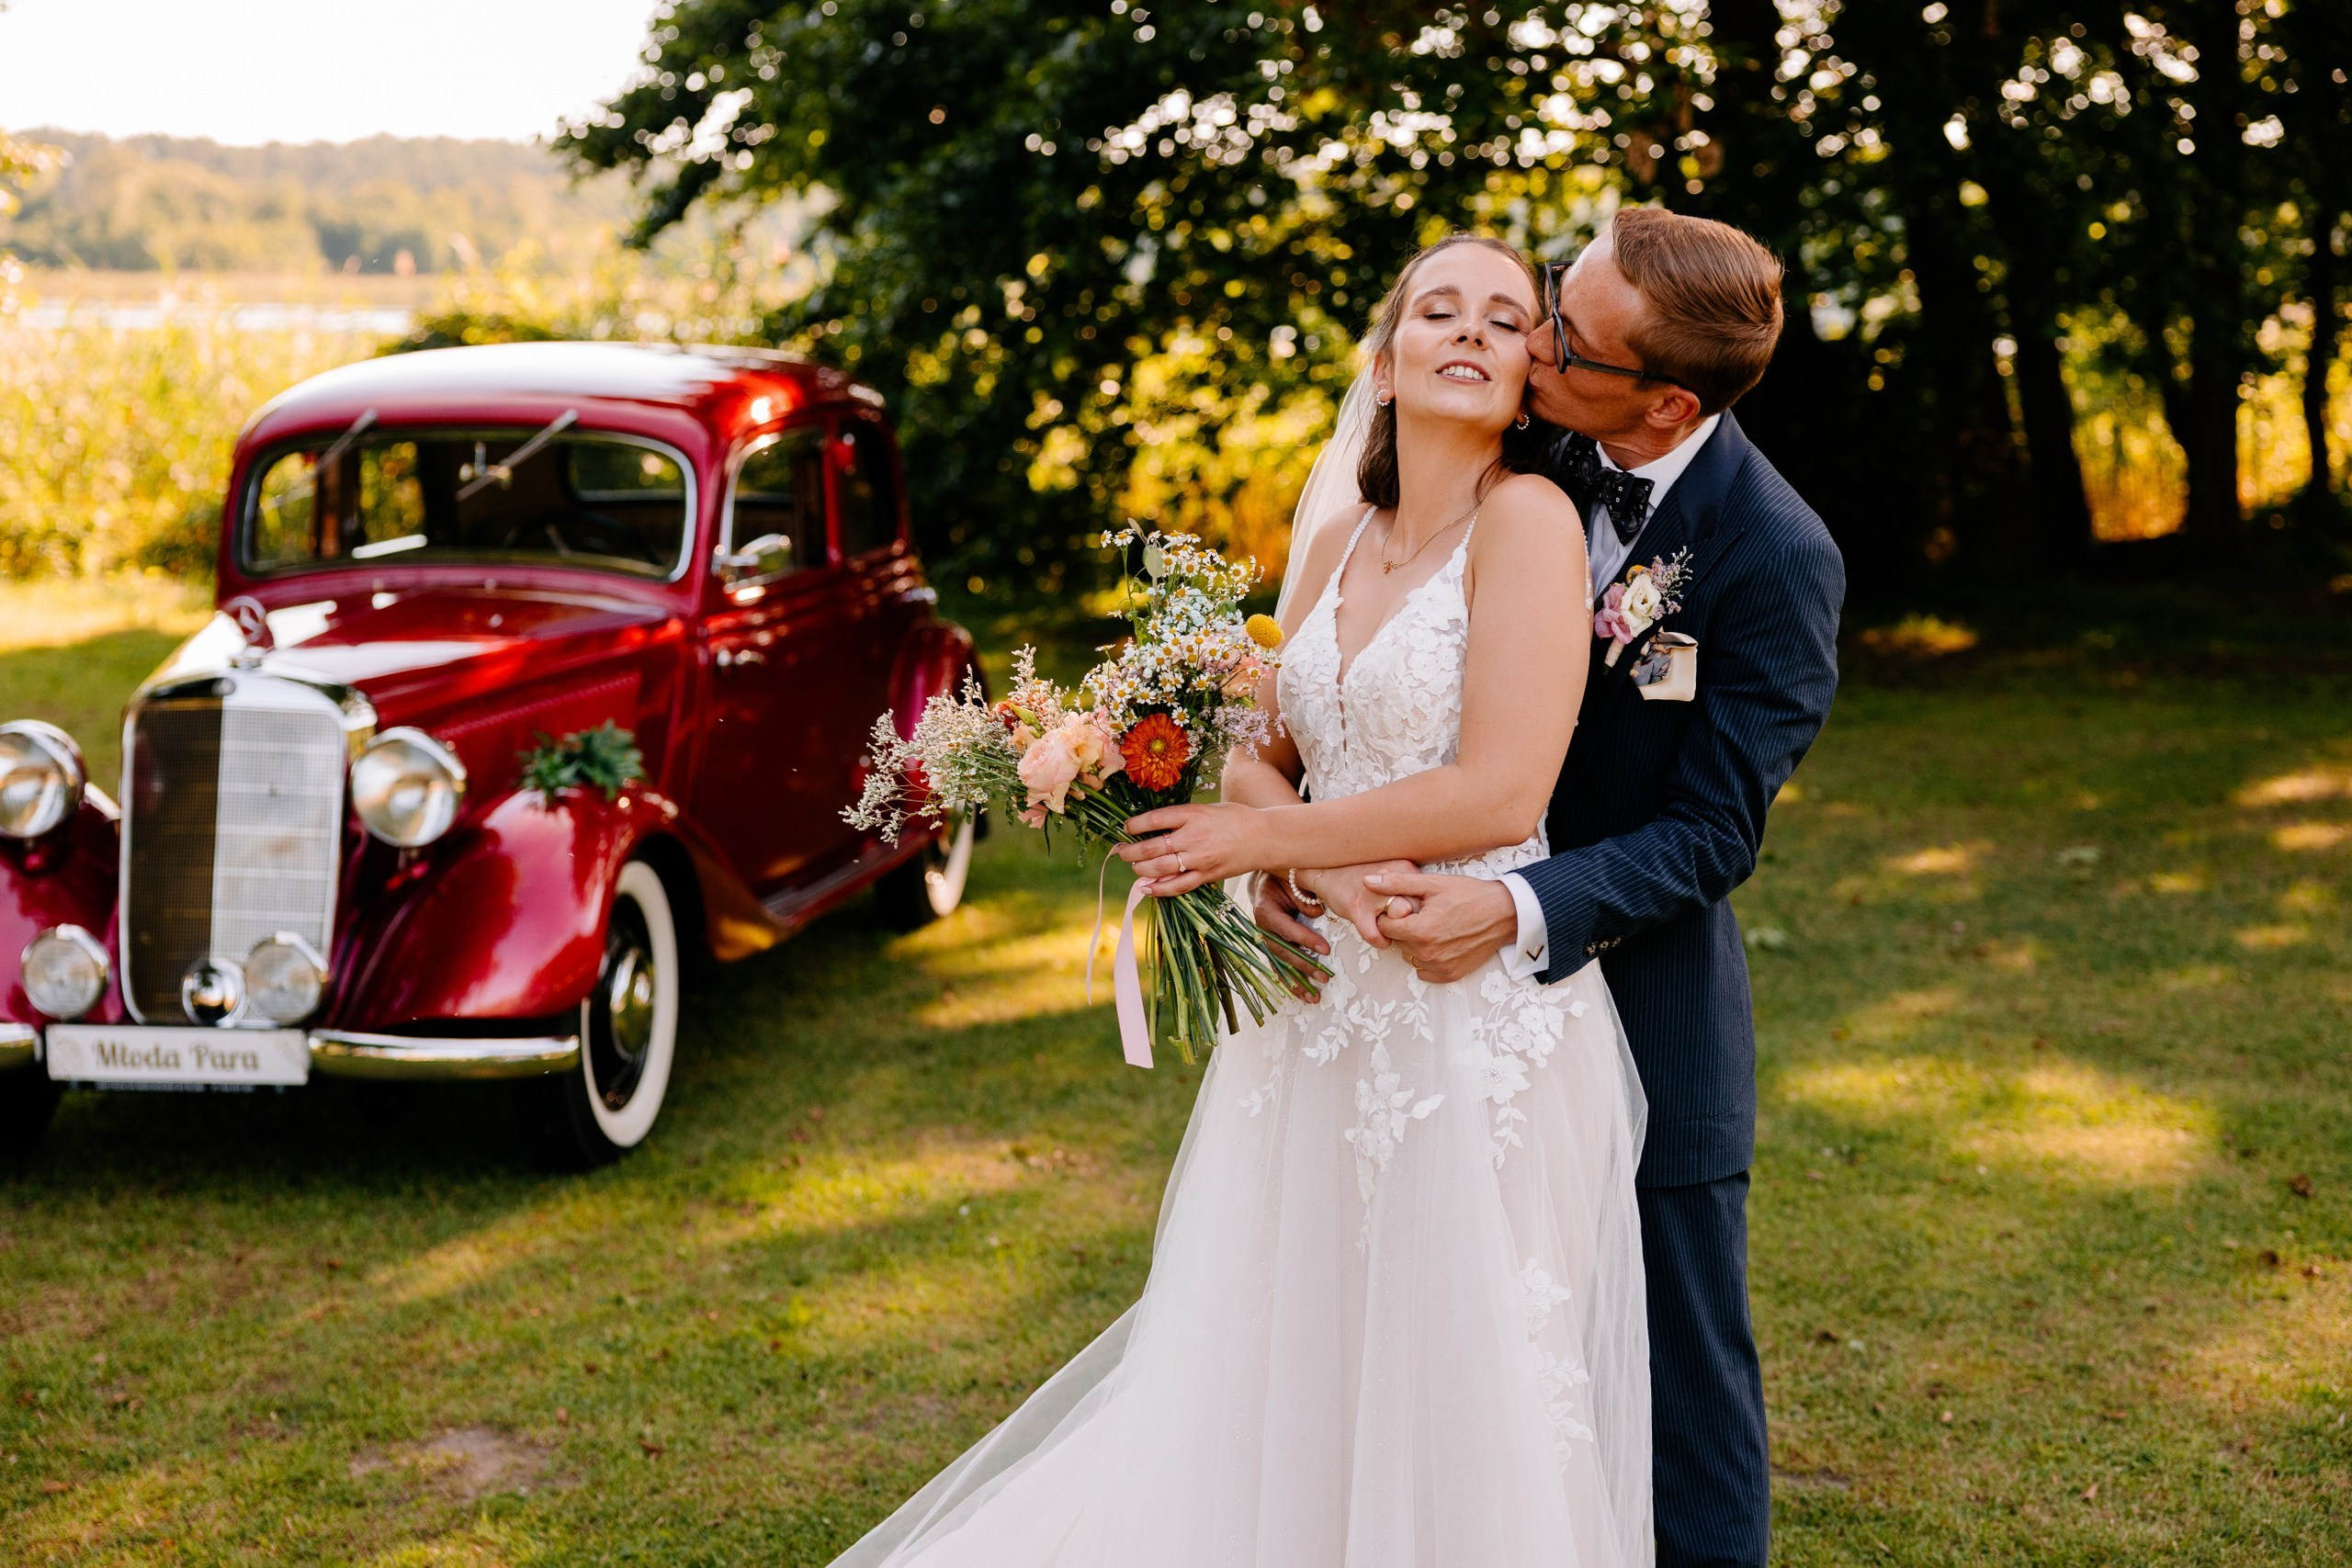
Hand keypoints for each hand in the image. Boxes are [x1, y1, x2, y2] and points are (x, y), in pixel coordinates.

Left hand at [1116, 802, 1267, 895]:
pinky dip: (1159, 889)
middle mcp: (1194, 837)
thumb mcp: (1207, 809)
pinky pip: (1178, 886)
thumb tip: (1155, 827)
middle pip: (1152, 847)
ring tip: (1133, 867)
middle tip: (1121, 851)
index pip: (1156, 819)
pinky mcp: (1207, 876)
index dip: (1136, 825)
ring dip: (1140, 869)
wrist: (1265, 837)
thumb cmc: (1236, 818)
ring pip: (1160, 868)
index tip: (1126, 827)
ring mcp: (1200, 859)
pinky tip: (1146, 889)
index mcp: (1194, 814)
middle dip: (1131, 851)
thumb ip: (1183, 818)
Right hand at [1250, 873, 1329, 995]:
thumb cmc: (1283, 879)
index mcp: (1264, 911)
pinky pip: (1280, 968)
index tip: (1326, 949)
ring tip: (1314, 997)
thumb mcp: (1293, 880)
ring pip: (1280, 965)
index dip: (1305, 940)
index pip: (1286, 929)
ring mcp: (1265, 942)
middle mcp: (1261, 930)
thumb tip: (1317, 913)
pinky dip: (1291, 982)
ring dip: (1297, 982)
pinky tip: (1302, 995)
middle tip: (1324, 976)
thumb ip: (1304, 896)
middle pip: (1283, 952)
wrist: (1267, 882)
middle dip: (1304, 966)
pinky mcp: (1270, 949)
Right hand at [1302, 860, 1421, 947]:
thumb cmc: (1365, 877)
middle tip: (1410, 929)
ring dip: (1399, 934)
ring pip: (1398, 923)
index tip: (1422, 919)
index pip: (1428, 897)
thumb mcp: (1393, 873)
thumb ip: (1413, 888)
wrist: (1328, 871)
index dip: (1426, 913)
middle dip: (1414, 924)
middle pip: (1416, 910)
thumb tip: (1434, 911)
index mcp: (1404, 868)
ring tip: (1396, 934)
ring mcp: (1373, 893)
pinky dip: (1381, 941)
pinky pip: (1376, 935)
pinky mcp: (1357, 907)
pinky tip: (1381, 939)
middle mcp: (1390, 878)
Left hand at [1369, 871, 1520, 983]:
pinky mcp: (1450, 975)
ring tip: (1435, 927)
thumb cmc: (1469, 895)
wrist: (1504, 914)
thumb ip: (1397, 883)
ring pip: (1410, 956)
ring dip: (1415, 944)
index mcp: (1419, 931)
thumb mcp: (1433, 884)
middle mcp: (1427, 954)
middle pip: (1397, 942)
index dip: (1391, 915)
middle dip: (1404, 928)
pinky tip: (1441, 942)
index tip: (1407, 907)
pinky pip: (1424, 970)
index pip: (1384, 927)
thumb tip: (1368, 881)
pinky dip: (1428, 958)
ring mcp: (1439, 967)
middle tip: (1424, 914)